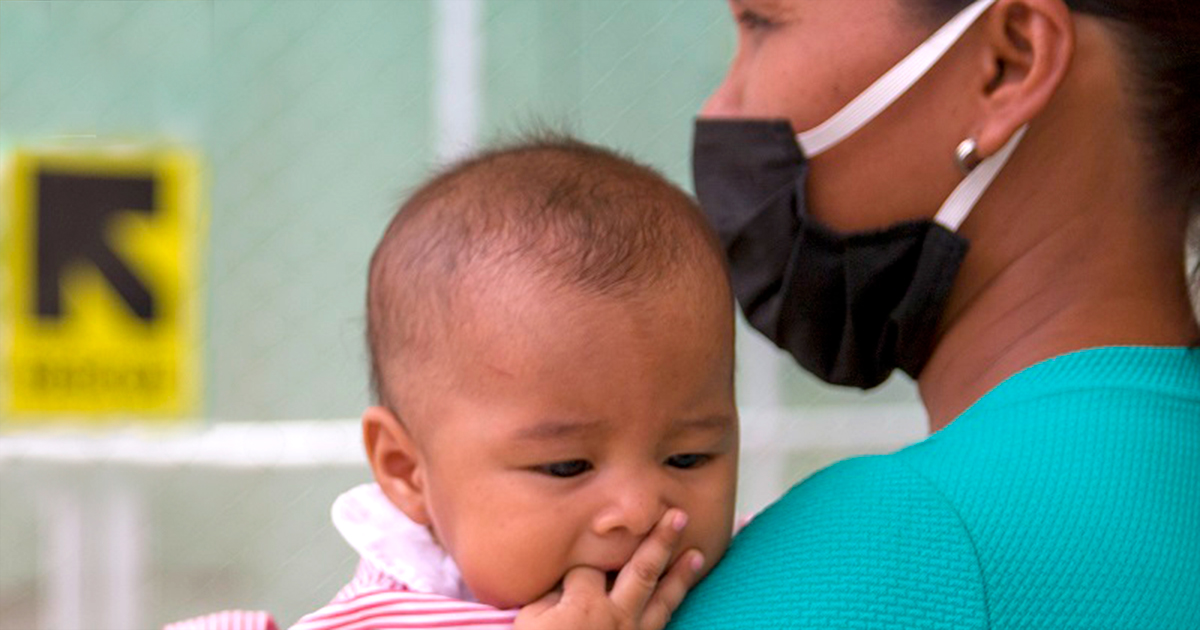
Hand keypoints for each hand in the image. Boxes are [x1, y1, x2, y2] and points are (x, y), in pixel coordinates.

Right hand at [514, 509, 704, 629]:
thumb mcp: (530, 623)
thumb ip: (550, 595)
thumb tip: (565, 579)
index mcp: (585, 604)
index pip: (590, 566)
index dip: (583, 560)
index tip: (577, 562)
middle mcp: (616, 616)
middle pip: (642, 570)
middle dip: (660, 540)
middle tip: (678, 515)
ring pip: (662, 599)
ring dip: (680, 575)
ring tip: (697, 553)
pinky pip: (663, 624)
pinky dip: (673, 605)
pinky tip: (680, 594)